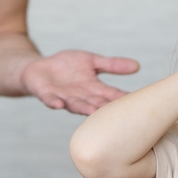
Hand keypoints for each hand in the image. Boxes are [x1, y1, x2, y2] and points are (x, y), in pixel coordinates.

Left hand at [21, 50, 138, 114]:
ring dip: (83, 109)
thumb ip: (112, 65)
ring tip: (92, 111)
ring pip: (75, 104)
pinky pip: (50, 99)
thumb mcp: (92, 61)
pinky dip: (53, 102)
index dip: (123, 99)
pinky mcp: (46, 94)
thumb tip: (137, 66)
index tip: (139, 105)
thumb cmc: (67, 67)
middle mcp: (81, 97)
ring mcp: (63, 97)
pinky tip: (58, 105)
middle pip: (95, 104)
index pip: (111, 95)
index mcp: (93, 89)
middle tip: (119, 116)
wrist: (38, 68)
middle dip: (105, 109)